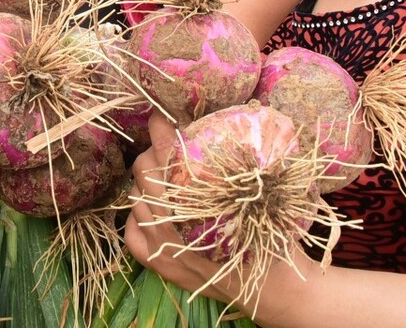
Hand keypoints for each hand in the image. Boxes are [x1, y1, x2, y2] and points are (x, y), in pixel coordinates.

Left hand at [125, 113, 321, 315]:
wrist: (275, 289)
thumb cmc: (274, 237)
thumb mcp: (266, 195)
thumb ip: (246, 163)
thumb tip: (241, 120)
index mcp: (200, 198)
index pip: (167, 150)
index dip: (161, 128)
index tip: (161, 116)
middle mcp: (174, 221)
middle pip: (145, 170)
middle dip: (154, 153)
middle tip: (168, 149)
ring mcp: (163, 244)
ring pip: (135, 198)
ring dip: (146, 184)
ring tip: (163, 180)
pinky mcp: (159, 264)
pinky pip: (131, 231)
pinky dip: (137, 217)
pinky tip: (151, 211)